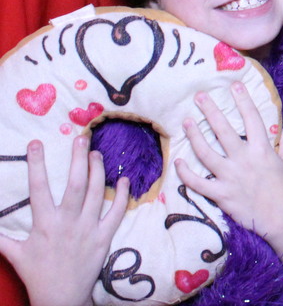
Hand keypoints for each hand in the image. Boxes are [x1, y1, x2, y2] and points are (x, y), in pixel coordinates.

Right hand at [0, 137, 129, 305]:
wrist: (61, 299)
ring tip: (96, 153)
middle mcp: (67, 223)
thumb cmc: (37, 274)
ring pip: (97, 193)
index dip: (37, 164)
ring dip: (98, 171)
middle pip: (76, 184)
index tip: (36, 144)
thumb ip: (1, 236)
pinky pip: (116, 212)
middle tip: (81, 139)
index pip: (38, 188)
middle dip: (78, 159)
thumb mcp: (15, 254)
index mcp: (44, 224)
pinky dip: (122, 195)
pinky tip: (123, 179)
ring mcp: (88, 229)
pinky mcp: (104, 238)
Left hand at [174, 82, 282, 238]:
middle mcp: (245, 159)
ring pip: (206, 152)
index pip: (252, 119)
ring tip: (186, 122)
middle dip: (210, 110)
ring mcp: (230, 176)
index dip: (243, 100)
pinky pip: (197, 182)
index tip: (235, 85)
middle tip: (199, 96)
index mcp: (263, 150)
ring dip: (194, 136)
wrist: (282, 219)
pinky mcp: (221, 194)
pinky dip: (185, 173)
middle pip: (224, 130)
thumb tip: (281, 131)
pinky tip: (178, 162)